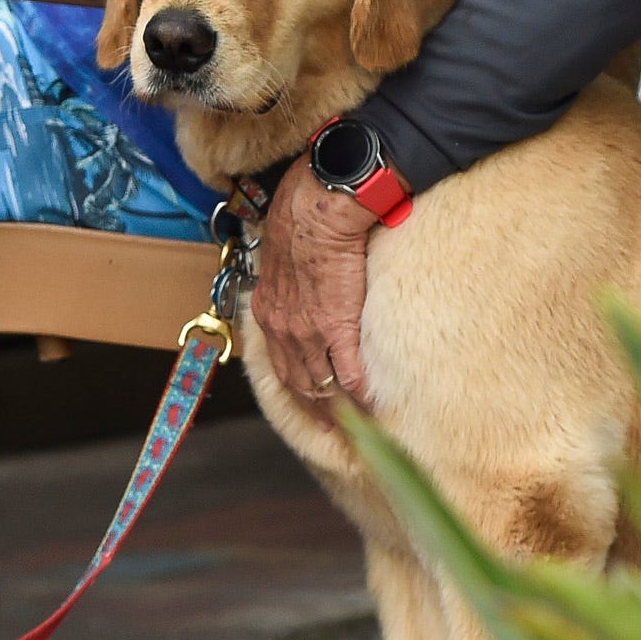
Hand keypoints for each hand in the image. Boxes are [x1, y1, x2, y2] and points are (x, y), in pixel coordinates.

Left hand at [251, 159, 376, 411]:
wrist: (317, 211)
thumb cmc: (302, 220)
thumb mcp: (281, 256)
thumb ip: (289, 277)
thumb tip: (303, 276)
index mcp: (269, 312)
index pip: (280, 361)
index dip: (296, 383)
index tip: (309, 396)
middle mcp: (283, 330)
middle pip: (298, 381)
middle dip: (314, 407)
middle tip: (332, 428)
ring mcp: (308, 334)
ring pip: (321, 384)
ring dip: (338, 408)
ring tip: (353, 425)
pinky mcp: (337, 330)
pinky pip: (349, 375)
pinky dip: (360, 395)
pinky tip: (371, 406)